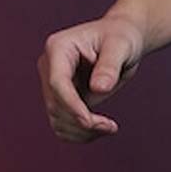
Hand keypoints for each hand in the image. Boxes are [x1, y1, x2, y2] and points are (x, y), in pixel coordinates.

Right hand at [36, 13, 144, 142]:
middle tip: (111, 127)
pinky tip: (101, 129)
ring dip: (82, 132)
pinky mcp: (62, 98)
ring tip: (109, 127)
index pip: (57, 83)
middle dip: (82, 122)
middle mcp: (50, 67)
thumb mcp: (120, 47)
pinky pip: (63, 125)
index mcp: (59, 48)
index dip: (72, 106)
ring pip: (57, 120)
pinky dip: (80, 134)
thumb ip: (109, 66)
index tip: (90, 123)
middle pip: (55, 105)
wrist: (119, 40)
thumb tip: (99, 88)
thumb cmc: (121, 37)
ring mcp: (53, 84)